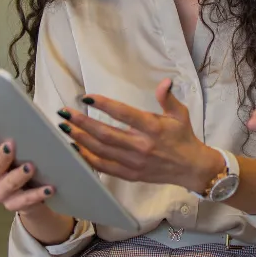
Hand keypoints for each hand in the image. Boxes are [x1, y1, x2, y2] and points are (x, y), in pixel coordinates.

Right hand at [0, 120, 52, 213]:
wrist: (34, 193)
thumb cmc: (25, 160)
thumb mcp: (21, 147)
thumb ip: (19, 135)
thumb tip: (27, 116)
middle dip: (0, 157)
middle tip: (10, 145)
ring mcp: (1, 193)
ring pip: (7, 185)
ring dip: (18, 176)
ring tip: (30, 167)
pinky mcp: (15, 205)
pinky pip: (26, 201)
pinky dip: (38, 195)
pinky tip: (49, 189)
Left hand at [59, 79, 223, 193]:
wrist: (191, 168)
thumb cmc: (183, 137)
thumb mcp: (180, 114)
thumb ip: (168, 98)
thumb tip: (164, 81)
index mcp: (153, 129)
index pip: (124, 114)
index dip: (104, 105)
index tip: (87, 97)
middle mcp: (141, 147)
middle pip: (106, 134)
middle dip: (82, 123)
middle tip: (65, 113)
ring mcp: (134, 163)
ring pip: (101, 150)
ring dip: (80, 138)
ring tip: (65, 128)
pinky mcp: (129, 175)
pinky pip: (103, 167)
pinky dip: (87, 158)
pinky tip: (75, 148)